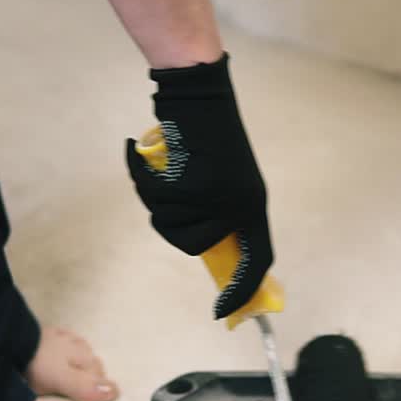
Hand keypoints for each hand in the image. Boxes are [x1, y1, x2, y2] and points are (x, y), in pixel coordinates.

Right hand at [125, 53, 273, 319]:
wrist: (196, 91)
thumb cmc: (203, 134)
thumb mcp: (224, 177)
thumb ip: (219, 212)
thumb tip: (206, 246)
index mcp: (252, 204)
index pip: (257, 259)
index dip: (242, 288)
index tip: (225, 309)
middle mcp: (241, 203)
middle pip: (196, 245)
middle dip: (173, 223)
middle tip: (167, 192)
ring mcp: (219, 193)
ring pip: (172, 224)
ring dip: (157, 198)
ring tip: (163, 169)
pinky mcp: (195, 181)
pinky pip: (158, 199)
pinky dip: (144, 179)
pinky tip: (144, 155)